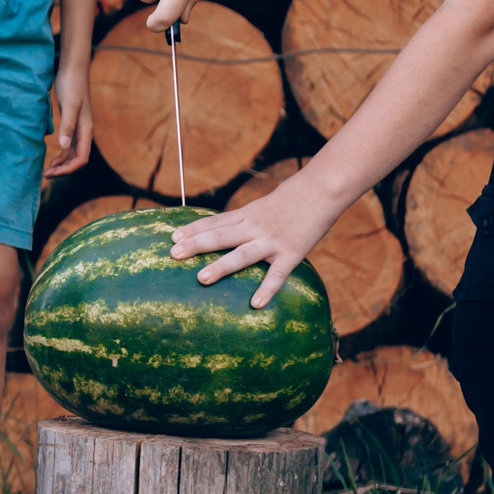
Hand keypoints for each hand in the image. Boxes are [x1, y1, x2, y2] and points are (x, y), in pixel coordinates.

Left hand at [45, 60, 94, 177]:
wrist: (73, 69)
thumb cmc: (71, 84)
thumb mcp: (69, 105)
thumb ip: (67, 125)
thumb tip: (63, 147)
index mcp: (86, 130)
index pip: (81, 158)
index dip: (67, 169)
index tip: (51, 172)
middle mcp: (85, 132)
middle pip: (78, 159)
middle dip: (64, 169)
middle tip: (46, 174)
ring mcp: (79, 128)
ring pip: (73, 154)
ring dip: (62, 164)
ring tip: (47, 170)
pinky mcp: (72, 123)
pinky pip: (70, 145)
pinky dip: (62, 154)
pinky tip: (53, 158)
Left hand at [167, 174, 344, 308]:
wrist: (322, 190)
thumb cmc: (292, 199)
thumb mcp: (263, 206)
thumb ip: (245, 220)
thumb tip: (225, 230)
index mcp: (247, 215)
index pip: (215, 222)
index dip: (193, 230)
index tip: (172, 238)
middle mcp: (255, 227)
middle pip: (221, 236)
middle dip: (196, 245)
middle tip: (173, 254)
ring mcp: (272, 240)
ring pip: (242, 255)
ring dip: (221, 266)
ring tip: (201, 278)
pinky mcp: (292, 253)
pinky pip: (277, 274)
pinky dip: (267, 289)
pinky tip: (255, 304)